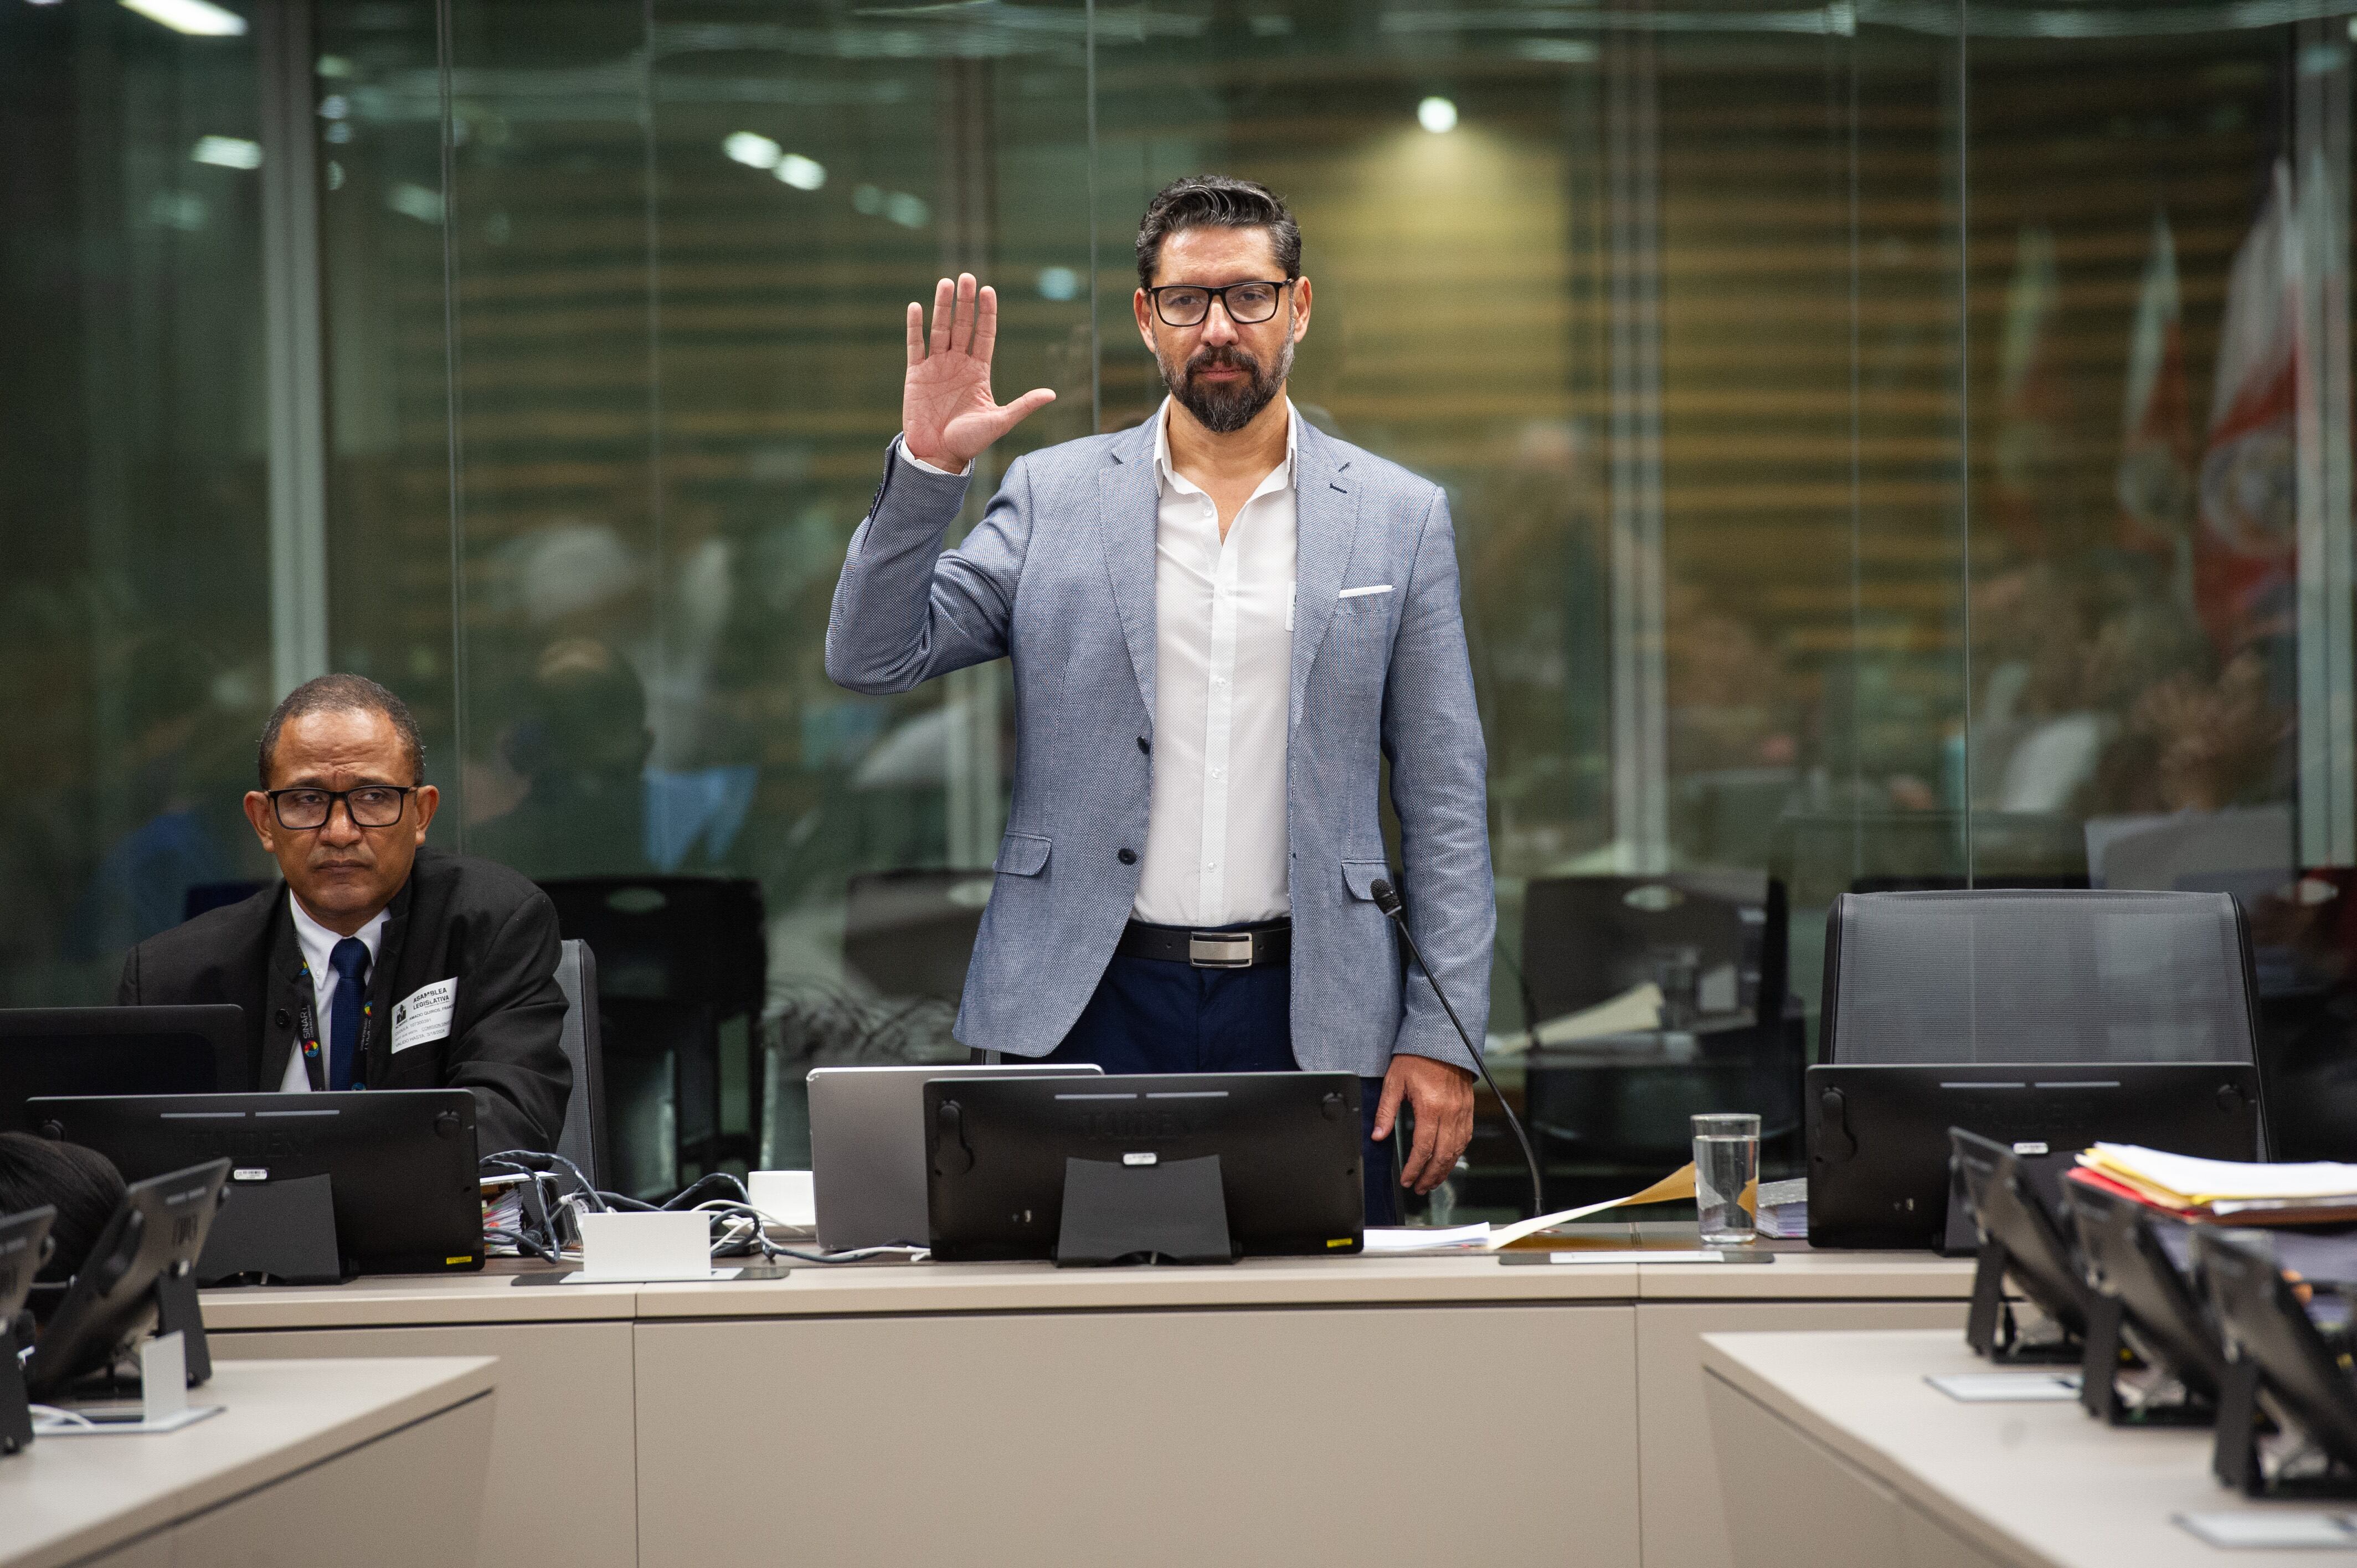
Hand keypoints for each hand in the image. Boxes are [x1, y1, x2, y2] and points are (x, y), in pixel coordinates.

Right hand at [903, 273, 1054, 469]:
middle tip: (967, 277)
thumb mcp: (1000, 421)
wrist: (938, 456)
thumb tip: (1051, 394)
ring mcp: (936, 367)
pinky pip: (915, 345)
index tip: (988, 291)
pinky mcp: (916, 374)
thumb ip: (1023, 405)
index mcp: (979, 371)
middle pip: (962, 326)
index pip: (984, 335)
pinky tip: (917, 306)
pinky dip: (915, 327)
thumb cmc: (970, 442)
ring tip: (946, 283)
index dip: (986, 313)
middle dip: (965, 302)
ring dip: (942, 306)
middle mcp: (958, 364)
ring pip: (940, 329)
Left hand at [1372, 1053, 1475, 1194]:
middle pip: (1442, 1155)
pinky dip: (1456, 1154)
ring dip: (1444, 1170)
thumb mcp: (1394, 1082)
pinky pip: (1465, 1138)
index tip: (1407, 1179)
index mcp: (1430, 1107)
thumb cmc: (1417, 1057)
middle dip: (1430, 1176)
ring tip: (1432, 1181)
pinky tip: (1447, 1161)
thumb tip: (1377, 1135)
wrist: (1442, 1040)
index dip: (1415, 1168)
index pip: (1423, 1148)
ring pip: (1456, 1150)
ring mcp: (1462, 1112)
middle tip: (1419, 1188)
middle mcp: (1450, 1112)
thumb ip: (1385, 1111)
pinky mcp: (1468, 1109)